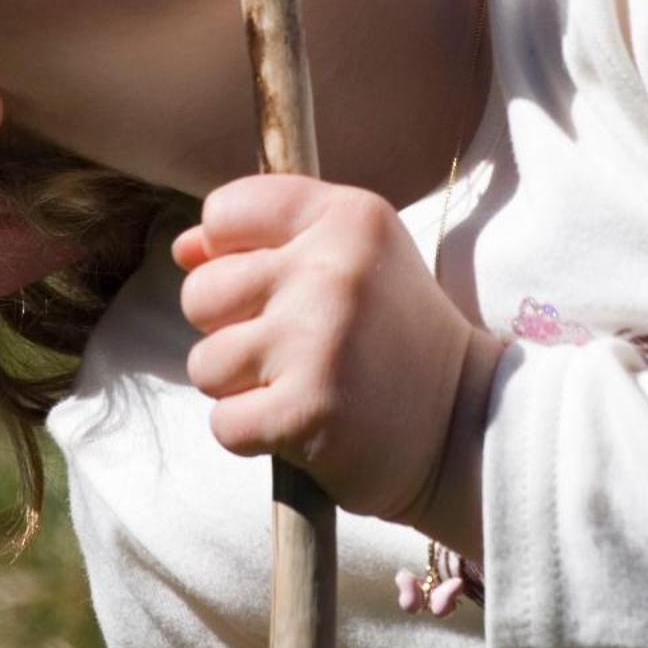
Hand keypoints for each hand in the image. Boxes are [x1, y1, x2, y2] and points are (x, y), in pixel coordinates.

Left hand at [172, 174, 504, 547]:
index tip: (270, 286)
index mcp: (348, 217)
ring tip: (300, 387)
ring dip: (240, 388)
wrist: (466, 426)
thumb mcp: (354, 259)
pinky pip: (223, 423)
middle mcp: (332, 269)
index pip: (226, 212)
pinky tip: (302, 426)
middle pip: (201, 292)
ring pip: (205, 363)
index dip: (226, 255)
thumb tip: (181, 248)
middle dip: (230, 329)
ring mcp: (318, 340)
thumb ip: (267, 241)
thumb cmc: (395, 338)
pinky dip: (252, 435)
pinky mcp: (306, 410)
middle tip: (294, 350)